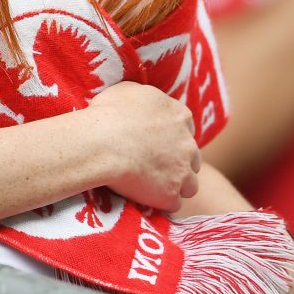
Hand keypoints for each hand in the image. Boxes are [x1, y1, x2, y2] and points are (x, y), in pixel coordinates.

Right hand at [87, 82, 200, 212]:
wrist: (101, 143)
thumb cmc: (110, 113)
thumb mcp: (129, 90)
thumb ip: (147, 97)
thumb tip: (144, 102)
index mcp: (180, 116)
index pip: (186, 129)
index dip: (172, 137)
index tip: (157, 142)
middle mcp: (188, 144)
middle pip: (192, 158)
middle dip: (178, 162)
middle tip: (155, 165)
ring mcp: (182, 171)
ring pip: (190, 185)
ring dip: (176, 185)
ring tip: (153, 186)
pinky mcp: (171, 195)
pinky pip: (173, 204)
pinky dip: (161, 202)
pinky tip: (145, 199)